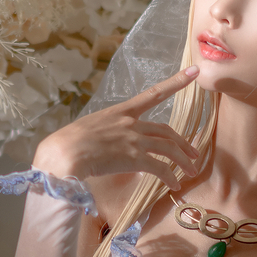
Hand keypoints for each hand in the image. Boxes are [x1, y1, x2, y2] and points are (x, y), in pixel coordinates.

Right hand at [32, 67, 203, 188]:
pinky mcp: (134, 158)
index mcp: (120, 111)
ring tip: (192, 171)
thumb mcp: (88, 129)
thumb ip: (103, 132)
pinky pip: (160, 168)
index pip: (154, 94)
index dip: (176, 82)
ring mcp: (133, 140)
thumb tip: (104, 142)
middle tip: (193, 154)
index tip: (193, 72)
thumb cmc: (66, 143)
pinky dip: (170, 177)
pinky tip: (174, 185)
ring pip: (169, 148)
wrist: (63, 153)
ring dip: (183, 161)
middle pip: (166, 131)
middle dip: (183, 143)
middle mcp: (131, 123)